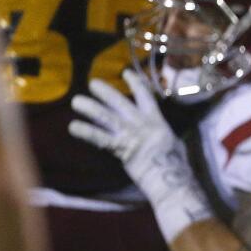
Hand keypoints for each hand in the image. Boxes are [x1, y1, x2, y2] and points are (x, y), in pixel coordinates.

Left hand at [68, 70, 194, 205]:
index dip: (135, 83)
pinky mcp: (121, 149)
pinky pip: (100, 139)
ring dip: (90, 108)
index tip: (125, 72)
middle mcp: (143, 124)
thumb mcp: (173, 142)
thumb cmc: (176, 164)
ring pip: (107, 117)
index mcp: (157, 120)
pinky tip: (73, 126)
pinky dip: (86, 131)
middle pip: (121, 103)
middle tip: (92, 83)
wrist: (171, 179)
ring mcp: (131, 136)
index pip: (145, 96)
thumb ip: (162, 133)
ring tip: (76, 101)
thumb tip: (160, 132)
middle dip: (106, 92)